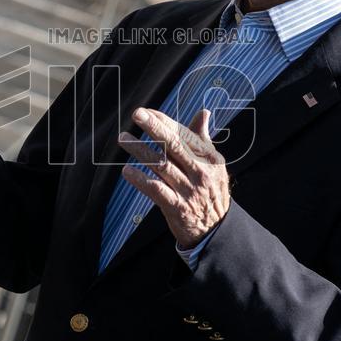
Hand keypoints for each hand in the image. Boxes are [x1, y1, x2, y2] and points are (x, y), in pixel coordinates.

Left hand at [117, 108, 229, 248]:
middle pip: (173, 146)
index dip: (165, 121)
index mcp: (210, 158)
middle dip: (154, 127)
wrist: (217, 228)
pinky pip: (156, 190)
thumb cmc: (211, 190)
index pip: (184, 134)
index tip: (147, 112)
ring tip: (124, 138)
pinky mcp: (177, 207)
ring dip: (140, 150)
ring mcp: (189, 190)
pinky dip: (141, 180)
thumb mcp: (214, 164)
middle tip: (137, 114)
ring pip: (161, 165)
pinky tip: (127, 171)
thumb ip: (203, 139)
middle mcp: (200, 172)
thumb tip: (203, 113)